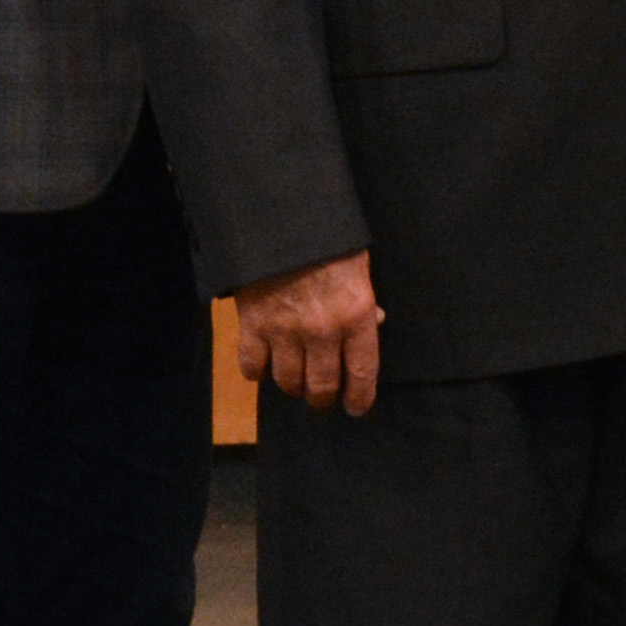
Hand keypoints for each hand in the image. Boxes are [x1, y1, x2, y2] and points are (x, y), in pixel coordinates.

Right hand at [236, 249, 383, 415]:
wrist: (280, 217)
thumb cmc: (328, 239)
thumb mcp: (358, 267)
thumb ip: (363, 302)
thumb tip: (374, 324)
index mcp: (356, 315)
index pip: (362, 372)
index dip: (360, 397)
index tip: (356, 408)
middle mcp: (322, 331)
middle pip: (321, 386)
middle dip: (322, 397)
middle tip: (320, 396)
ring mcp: (284, 331)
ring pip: (287, 382)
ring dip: (292, 386)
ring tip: (294, 381)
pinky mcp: (252, 325)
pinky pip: (252, 366)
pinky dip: (256, 371)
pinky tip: (262, 366)